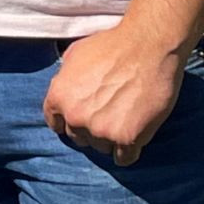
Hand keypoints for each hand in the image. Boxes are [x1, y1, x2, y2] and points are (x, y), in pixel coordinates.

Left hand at [41, 22, 190, 166]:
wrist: (148, 46)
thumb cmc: (113, 45)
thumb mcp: (75, 54)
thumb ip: (65, 78)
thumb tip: (64, 91)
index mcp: (59, 96)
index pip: (56, 123)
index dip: (69, 120)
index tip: (82, 118)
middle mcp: (75, 117)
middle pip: (79, 138)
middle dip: (91, 128)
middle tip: (109, 113)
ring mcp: (101, 130)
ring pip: (102, 148)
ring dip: (111, 139)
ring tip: (125, 118)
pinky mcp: (127, 139)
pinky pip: (123, 158)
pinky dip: (129, 151)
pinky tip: (135, 136)